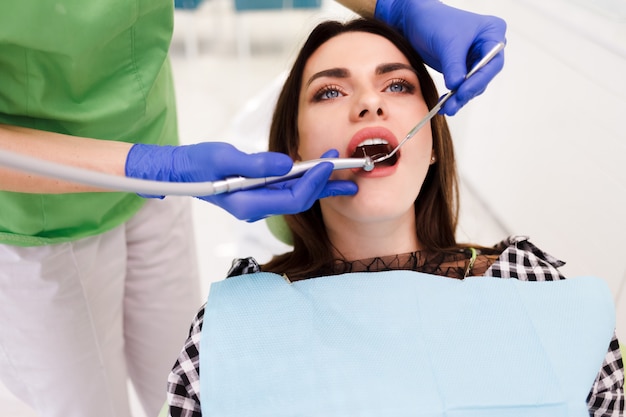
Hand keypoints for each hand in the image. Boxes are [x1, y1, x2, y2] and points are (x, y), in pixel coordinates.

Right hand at [125, 143, 356, 221]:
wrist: (178, 172)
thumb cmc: (195, 164)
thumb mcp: (221, 158)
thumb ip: (254, 163)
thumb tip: (286, 164)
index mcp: (248, 204)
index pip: (292, 197)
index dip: (314, 181)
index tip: (329, 163)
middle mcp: (256, 208)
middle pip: (300, 200)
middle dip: (325, 184)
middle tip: (351, 171)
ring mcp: (257, 203)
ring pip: (296, 196)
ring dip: (319, 183)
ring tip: (344, 174)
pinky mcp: (257, 194)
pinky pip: (287, 190)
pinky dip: (303, 179)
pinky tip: (318, 172)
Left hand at [375, 0, 505, 114]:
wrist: (415, 21)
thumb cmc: (434, 21)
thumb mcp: (446, 43)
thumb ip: (454, 65)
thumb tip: (458, 86)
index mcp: (492, 32)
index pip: (493, 63)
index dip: (479, 80)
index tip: (463, 92)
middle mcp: (487, 46)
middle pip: (484, 76)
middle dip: (468, 92)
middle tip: (453, 105)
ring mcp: (474, 58)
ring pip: (473, 84)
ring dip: (460, 97)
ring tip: (447, 108)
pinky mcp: (462, 67)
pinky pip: (461, 86)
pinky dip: (453, 95)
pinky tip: (444, 103)